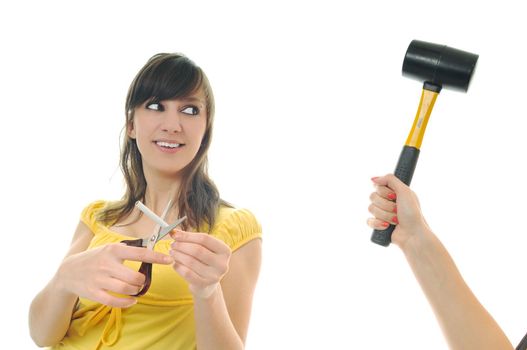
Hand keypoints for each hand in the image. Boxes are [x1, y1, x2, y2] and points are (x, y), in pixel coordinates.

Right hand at [57, 243, 172, 306]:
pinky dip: (127, 303)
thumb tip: (151, 249)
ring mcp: (99, 279)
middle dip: (142, 281)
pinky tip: (131, 300)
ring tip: (135, 289)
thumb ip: (128, 250)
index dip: (156, 257)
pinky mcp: (94, 293)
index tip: (169, 259)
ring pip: (126, 289)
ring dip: (135, 291)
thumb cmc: (95, 259)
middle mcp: (107, 264)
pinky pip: (115, 301)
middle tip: (141, 281)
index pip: (140, 253)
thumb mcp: (109, 248)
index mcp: (113, 250)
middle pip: (135, 277)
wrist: (68, 271)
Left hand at [169, 230, 230, 299]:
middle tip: (172, 244)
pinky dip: (178, 267)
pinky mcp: (204, 285)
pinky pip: (187, 273)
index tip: (175, 234)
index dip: (188, 236)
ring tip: (172, 252)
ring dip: (178, 255)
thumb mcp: (203, 249)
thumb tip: (175, 232)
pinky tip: (174, 263)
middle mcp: (222, 264)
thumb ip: (191, 239)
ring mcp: (214, 276)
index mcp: (225, 251)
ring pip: (191, 261)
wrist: (207, 285)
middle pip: (197, 250)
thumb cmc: (204, 262)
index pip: (205, 239)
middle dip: (182, 245)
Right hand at [367, 174, 430, 248]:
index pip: (377, 186)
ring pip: (371, 209)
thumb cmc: (413, 213)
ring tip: (396, 220)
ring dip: (385, 215)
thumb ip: (390, 180)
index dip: (384, 191)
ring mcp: (382, 213)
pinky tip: (387, 226)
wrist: (413, 234)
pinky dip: (378, 224)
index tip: (393, 196)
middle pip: (372, 197)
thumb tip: (373, 179)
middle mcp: (386, 202)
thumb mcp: (405, 191)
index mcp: (393, 193)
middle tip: (397, 209)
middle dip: (386, 205)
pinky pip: (369, 221)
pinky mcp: (378, 225)